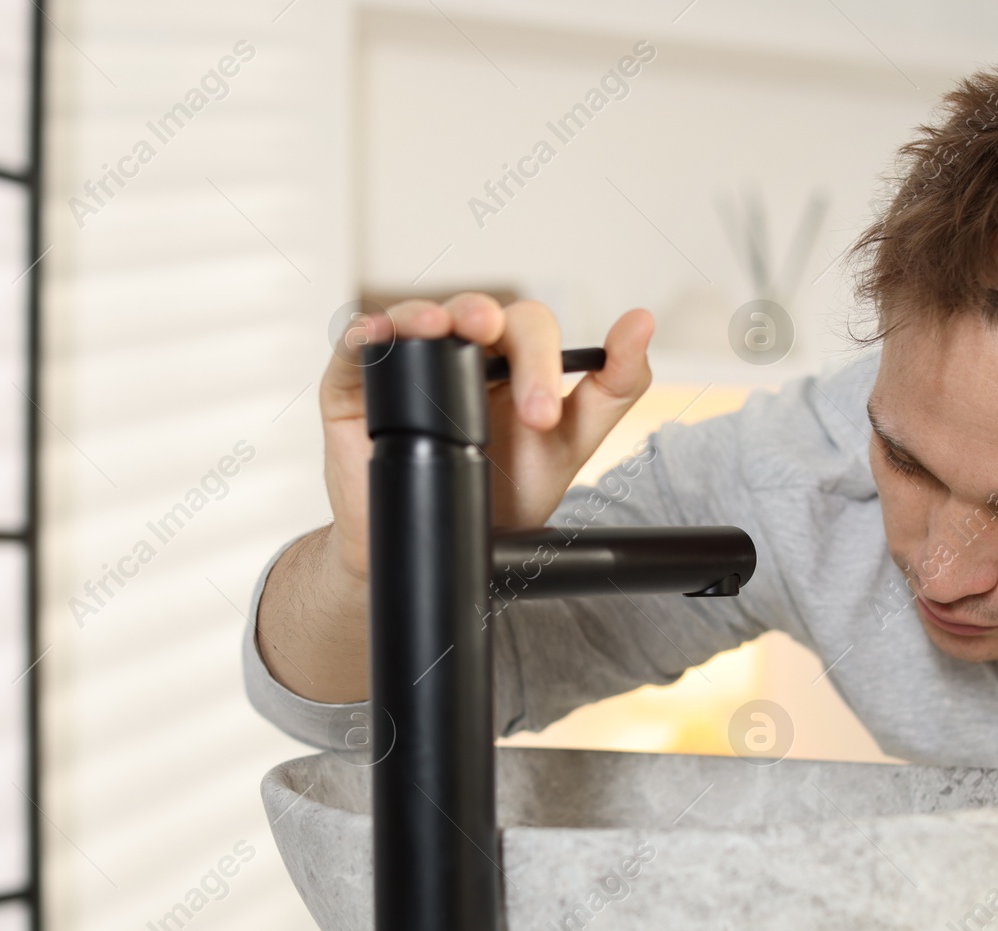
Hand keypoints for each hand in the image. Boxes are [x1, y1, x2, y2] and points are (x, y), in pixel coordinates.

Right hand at [318, 293, 654, 582]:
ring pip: (416, 316)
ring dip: (426, 312)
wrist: (440, 551)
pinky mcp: (356, 384)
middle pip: (473, 312)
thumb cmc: (500, 496)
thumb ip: (612, 387)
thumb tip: (641, 321)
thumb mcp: (568, 447)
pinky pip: (357, 346)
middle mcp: (459, 353)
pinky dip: (366, 333)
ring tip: (441, 326)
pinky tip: (378, 335)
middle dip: (487, 324)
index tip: (541, 419)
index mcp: (510, 361)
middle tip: (496, 355)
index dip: (539, 361)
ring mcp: (407, 364)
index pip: (527, 330)